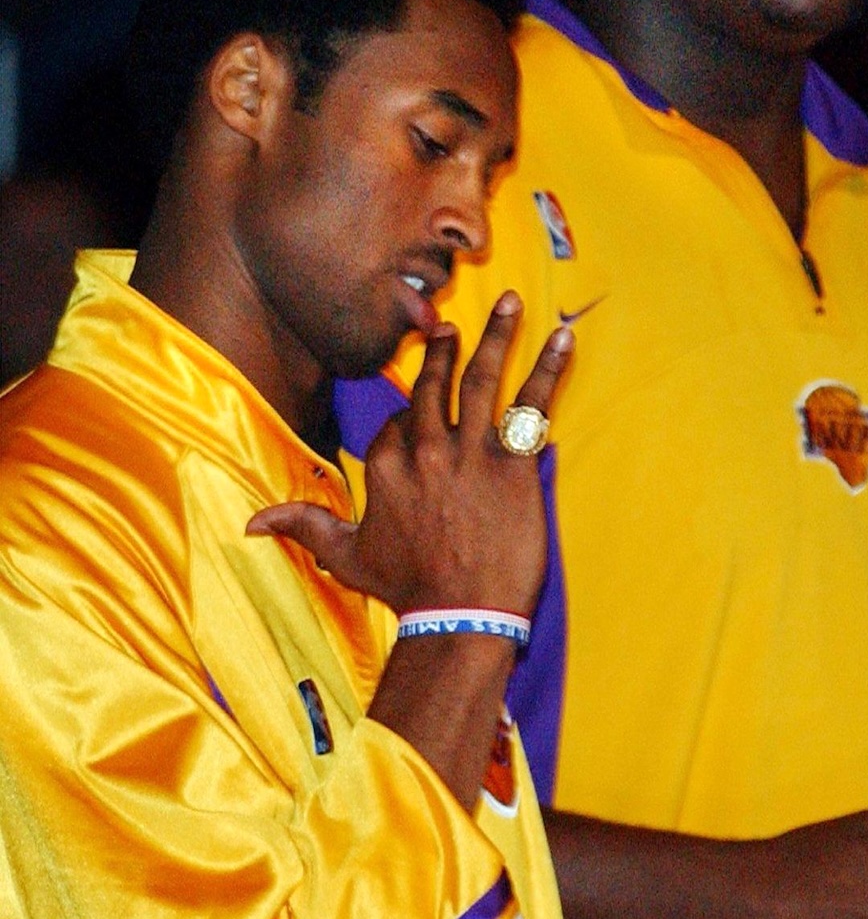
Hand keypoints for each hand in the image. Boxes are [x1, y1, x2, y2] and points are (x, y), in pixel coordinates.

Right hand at [249, 293, 571, 616]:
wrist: (460, 616)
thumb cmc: (406, 590)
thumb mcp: (346, 556)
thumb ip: (304, 527)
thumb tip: (251, 524)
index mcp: (385, 463)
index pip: (399, 420)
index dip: (412, 415)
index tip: (423, 409)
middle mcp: (425, 447)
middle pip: (436, 384)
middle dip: (446, 349)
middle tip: (454, 325)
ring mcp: (470, 451)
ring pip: (483, 378)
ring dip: (500, 334)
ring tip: (513, 302)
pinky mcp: (513, 463)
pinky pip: (533, 405)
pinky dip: (550, 369)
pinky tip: (564, 341)